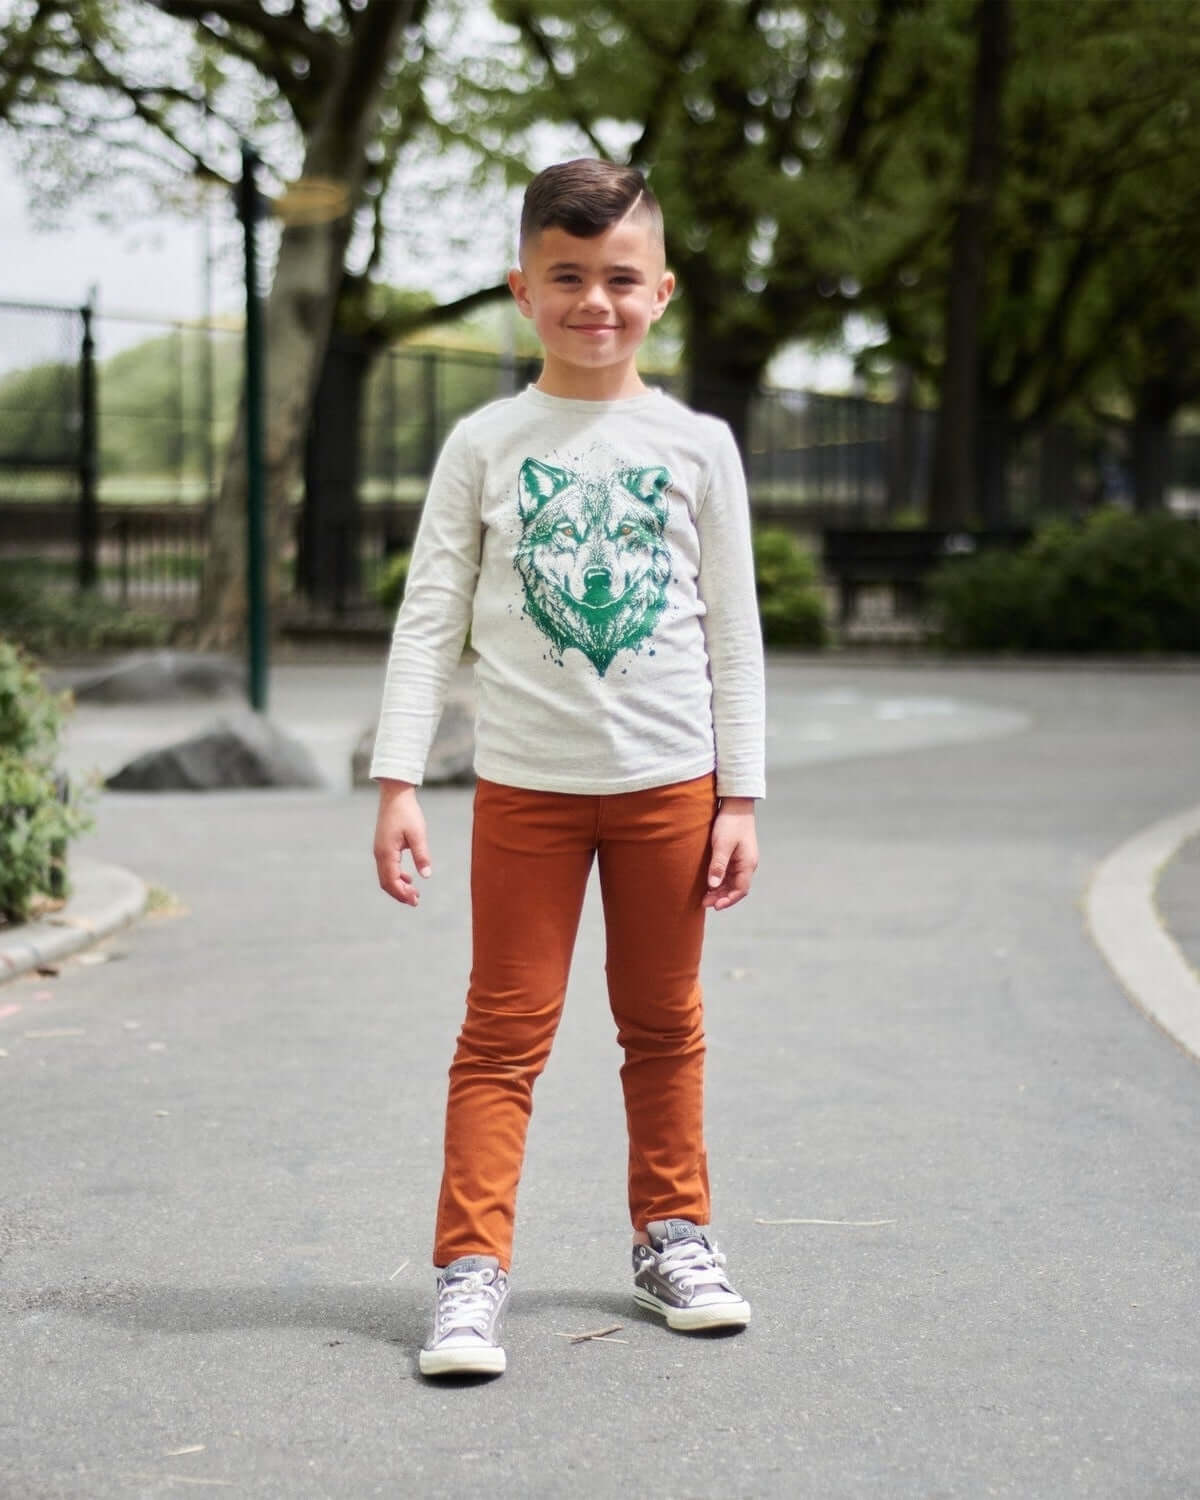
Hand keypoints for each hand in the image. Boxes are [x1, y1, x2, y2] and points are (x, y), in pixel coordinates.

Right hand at [374, 780, 431, 907]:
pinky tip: (409, 877)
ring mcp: (379, 850)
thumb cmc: (407, 813)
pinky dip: (396, 876)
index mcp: (387, 853)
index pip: (391, 881)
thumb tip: (426, 875)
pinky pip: (387, 867)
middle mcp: (380, 854)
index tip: (415, 901)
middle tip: (415, 901)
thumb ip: (422, 855)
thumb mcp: (418, 834)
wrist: (395, 795)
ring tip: (414, 892)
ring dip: (398, 886)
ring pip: (385, 876)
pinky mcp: (383, 846)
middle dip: (400, 894)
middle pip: (386, 882)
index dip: (402, 893)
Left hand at [703, 797, 757, 911]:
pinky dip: (720, 880)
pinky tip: (709, 883)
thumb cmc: (731, 822)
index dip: (728, 900)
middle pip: (736, 888)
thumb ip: (718, 865)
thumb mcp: (722, 844)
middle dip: (721, 897)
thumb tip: (713, 885)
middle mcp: (747, 864)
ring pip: (732, 881)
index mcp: (748, 863)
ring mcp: (742, 860)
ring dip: (720, 890)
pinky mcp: (735, 854)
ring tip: (705, 896)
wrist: (736, 804)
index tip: (715, 906)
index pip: (740, 889)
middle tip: (705, 903)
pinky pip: (729, 873)